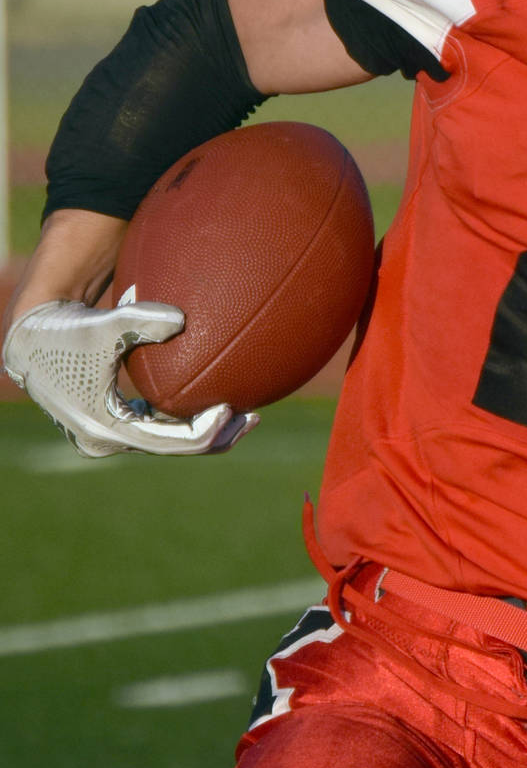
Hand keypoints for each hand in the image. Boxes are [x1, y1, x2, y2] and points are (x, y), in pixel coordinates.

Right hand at [3, 298, 253, 456]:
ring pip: (167, 442)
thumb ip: (141, 320)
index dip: (207, 431)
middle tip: (253, 418)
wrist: (30, 338)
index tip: (234, 408)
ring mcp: (108, 434)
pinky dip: (184, 420)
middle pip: (174, 449)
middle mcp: (106, 439)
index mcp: (106, 428)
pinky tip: (213, 405)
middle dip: (216, 436)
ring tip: (245, 416)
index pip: (170, 443)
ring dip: (205, 431)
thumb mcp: (103, 325)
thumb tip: (183, 318)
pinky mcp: (112, 422)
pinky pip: (157, 429)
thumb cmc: (65, 330)